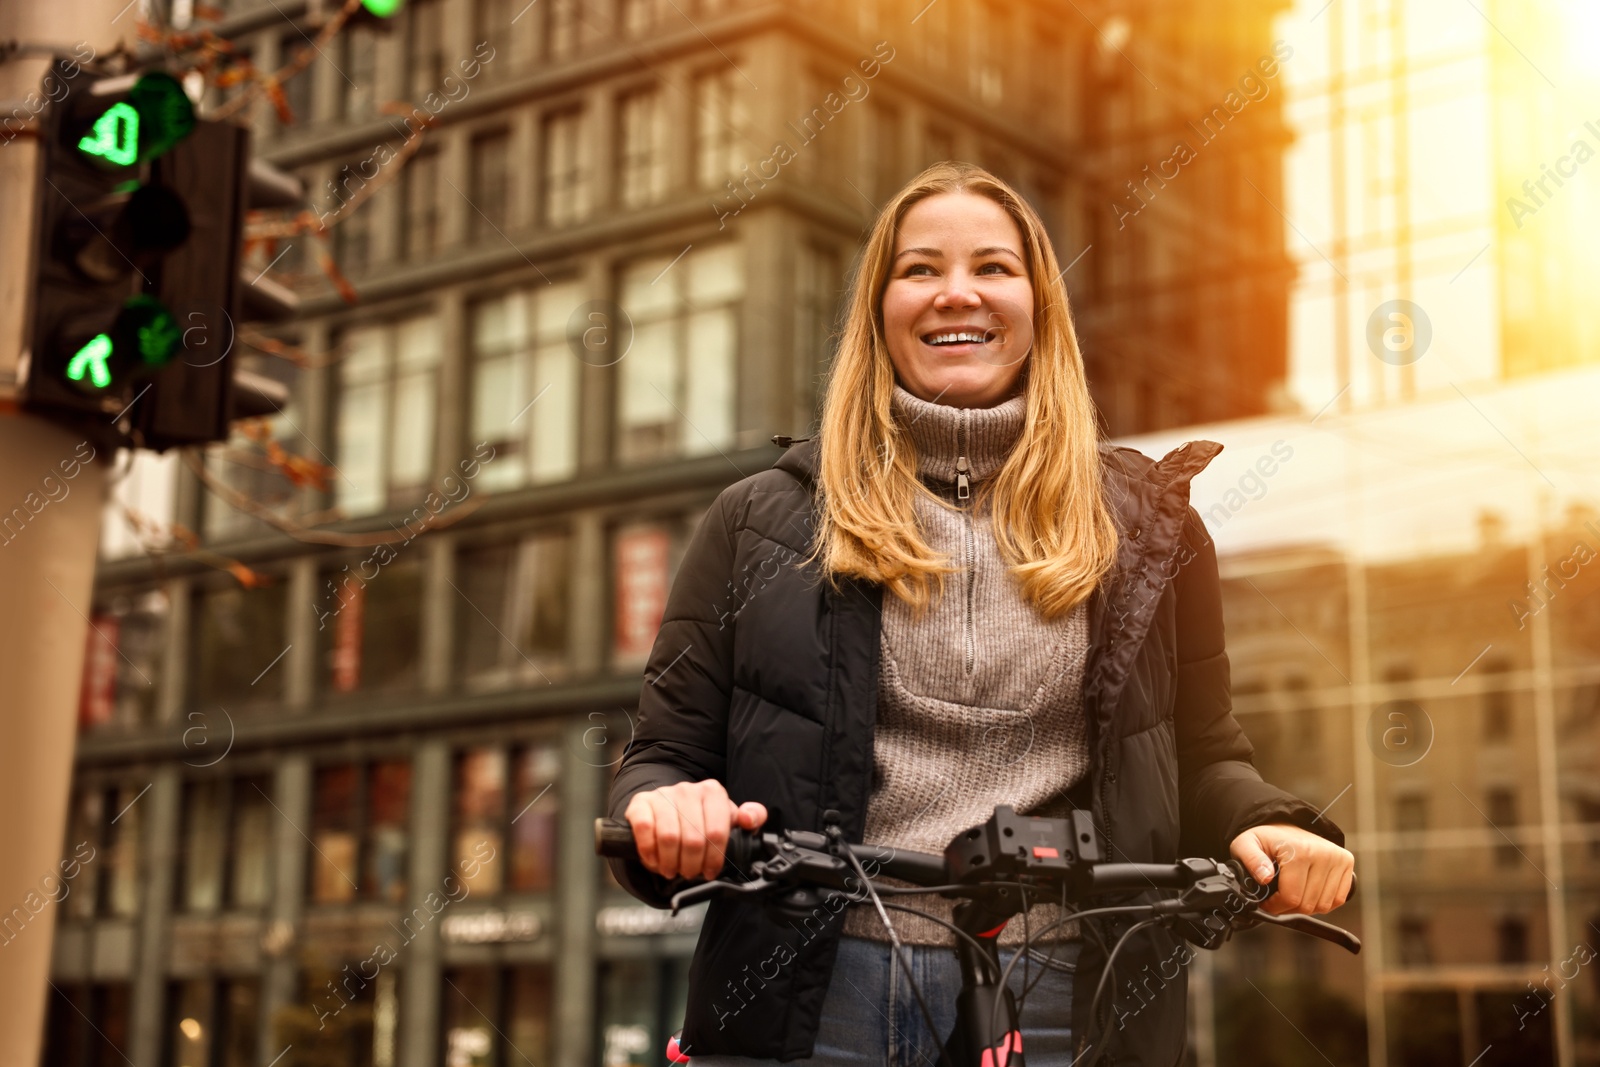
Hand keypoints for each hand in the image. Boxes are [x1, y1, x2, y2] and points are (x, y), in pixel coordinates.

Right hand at [623, 779, 767, 880]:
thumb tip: (750, 819)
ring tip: (672, 870)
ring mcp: (662, 795)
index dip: (714, 859)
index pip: (717, 832)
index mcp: (712, 792)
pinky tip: (655, 860)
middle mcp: (687, 790)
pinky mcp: (640, 804)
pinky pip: (644, 830)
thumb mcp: (727, 820)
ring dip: (670, 862)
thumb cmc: (699, 820)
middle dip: (692, 865)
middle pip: (693, 839)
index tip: (710, 871)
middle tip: (690, 874)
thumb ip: (750, 818)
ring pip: (669, 838)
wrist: (665, 810)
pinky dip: (649, 853)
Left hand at [1229, 823, 1353, 915]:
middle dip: (1289, 907)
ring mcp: (1338, 859)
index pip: (1291, 897)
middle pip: (1308, 905)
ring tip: (1293, 892)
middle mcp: (1323, 854)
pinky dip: (1322, 902)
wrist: (1286, 826)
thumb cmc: (1266, 839)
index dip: (1276, 906)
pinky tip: (1308, 891)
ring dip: (1306, 906)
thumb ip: (1250, 860)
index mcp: (1299, 851)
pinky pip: (1338, 900)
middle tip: (1278, 898)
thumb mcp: (1246, 844)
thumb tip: (1264, 877)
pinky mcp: (1347, 863)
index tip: (1267, 902)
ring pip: (1324, 906)